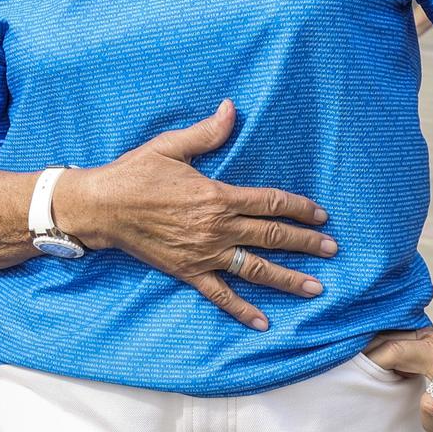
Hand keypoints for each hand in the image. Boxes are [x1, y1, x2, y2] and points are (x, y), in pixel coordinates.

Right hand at [57, 101, 334, 330]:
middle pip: (271, 236)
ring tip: (316, 288)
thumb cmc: (133, 173)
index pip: (269, 202)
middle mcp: (216, 228)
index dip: (298, 207)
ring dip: (288, 279)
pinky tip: (263, 322)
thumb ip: (206, 133)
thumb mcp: (170, 146)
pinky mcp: (188, 271)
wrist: (101, 207)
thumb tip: (231, 108)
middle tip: (331, 250)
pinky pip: (220, 295)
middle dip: (305, 243)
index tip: (320, 215)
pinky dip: (242, 310)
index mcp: (216, 196)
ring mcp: (204, 253)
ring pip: (256, 268)